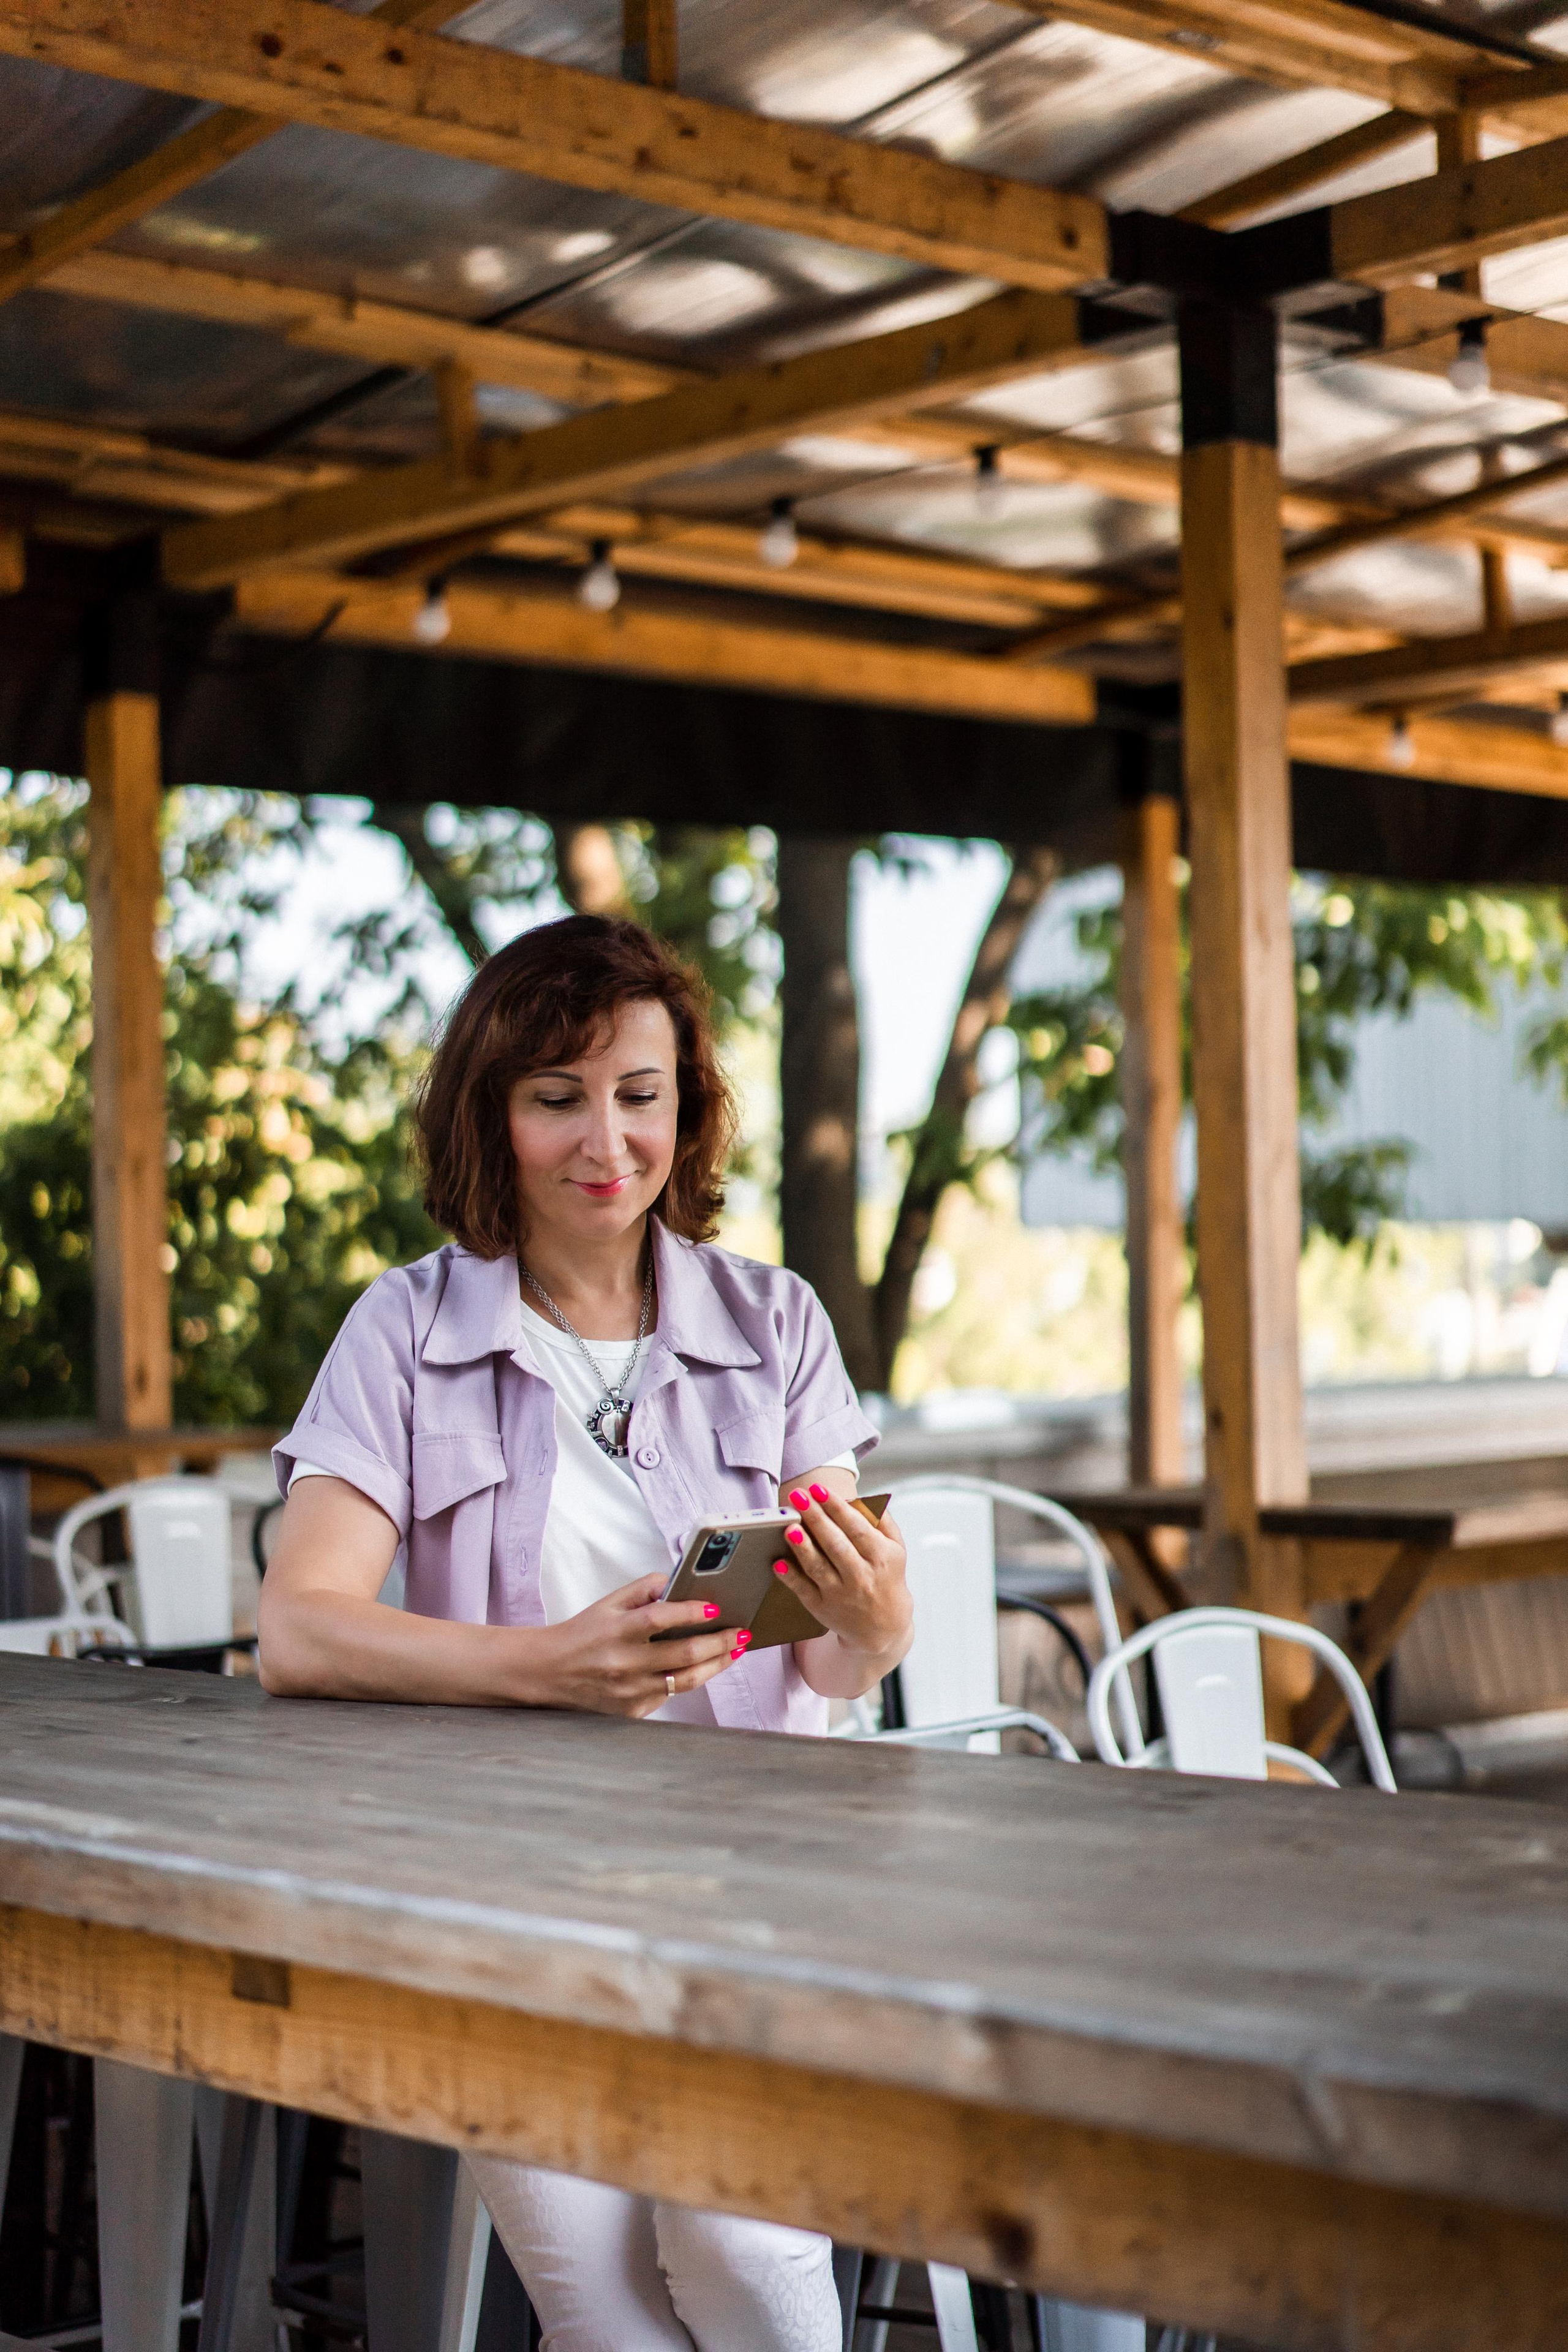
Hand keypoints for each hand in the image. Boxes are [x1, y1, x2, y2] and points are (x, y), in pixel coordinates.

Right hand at [532, 1573, 744, 1717]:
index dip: (692, 1613)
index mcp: (618, 1630)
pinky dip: (690, 1679)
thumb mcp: (609, 1602)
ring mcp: (630, 1691)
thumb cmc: (582, 1633)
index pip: (662, 1618)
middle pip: (685, 1654)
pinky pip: (670, 1695)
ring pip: (686, 1680)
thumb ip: (645, 1588)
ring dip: (717, 1664)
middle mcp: (626, 1663)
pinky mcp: (632, 1711)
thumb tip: (679, 1582)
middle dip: (721, 1643)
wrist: (549, 1673)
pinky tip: (705, 1668)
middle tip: (742, 1633)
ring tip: (735, 1651)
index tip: (716, 1609)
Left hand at [773, 1485, 910, 1662]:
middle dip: (816, 1518)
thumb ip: (882, 1521)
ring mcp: (840, 1594)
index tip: (819, 1489)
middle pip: (836, 1544)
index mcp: (881, 1557)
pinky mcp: (822, 1608)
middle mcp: (861, 1577)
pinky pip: (804, 1591)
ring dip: (802, 1547)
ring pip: (818, 1568)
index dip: (837, 1508)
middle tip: (798, 1497)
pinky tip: (778, 1563)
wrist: (884, 1627)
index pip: (857, 1528)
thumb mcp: (896, 1549)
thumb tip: (860, 1498)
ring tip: (788, 1527)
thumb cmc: (887, 1579)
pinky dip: (791, 1578)